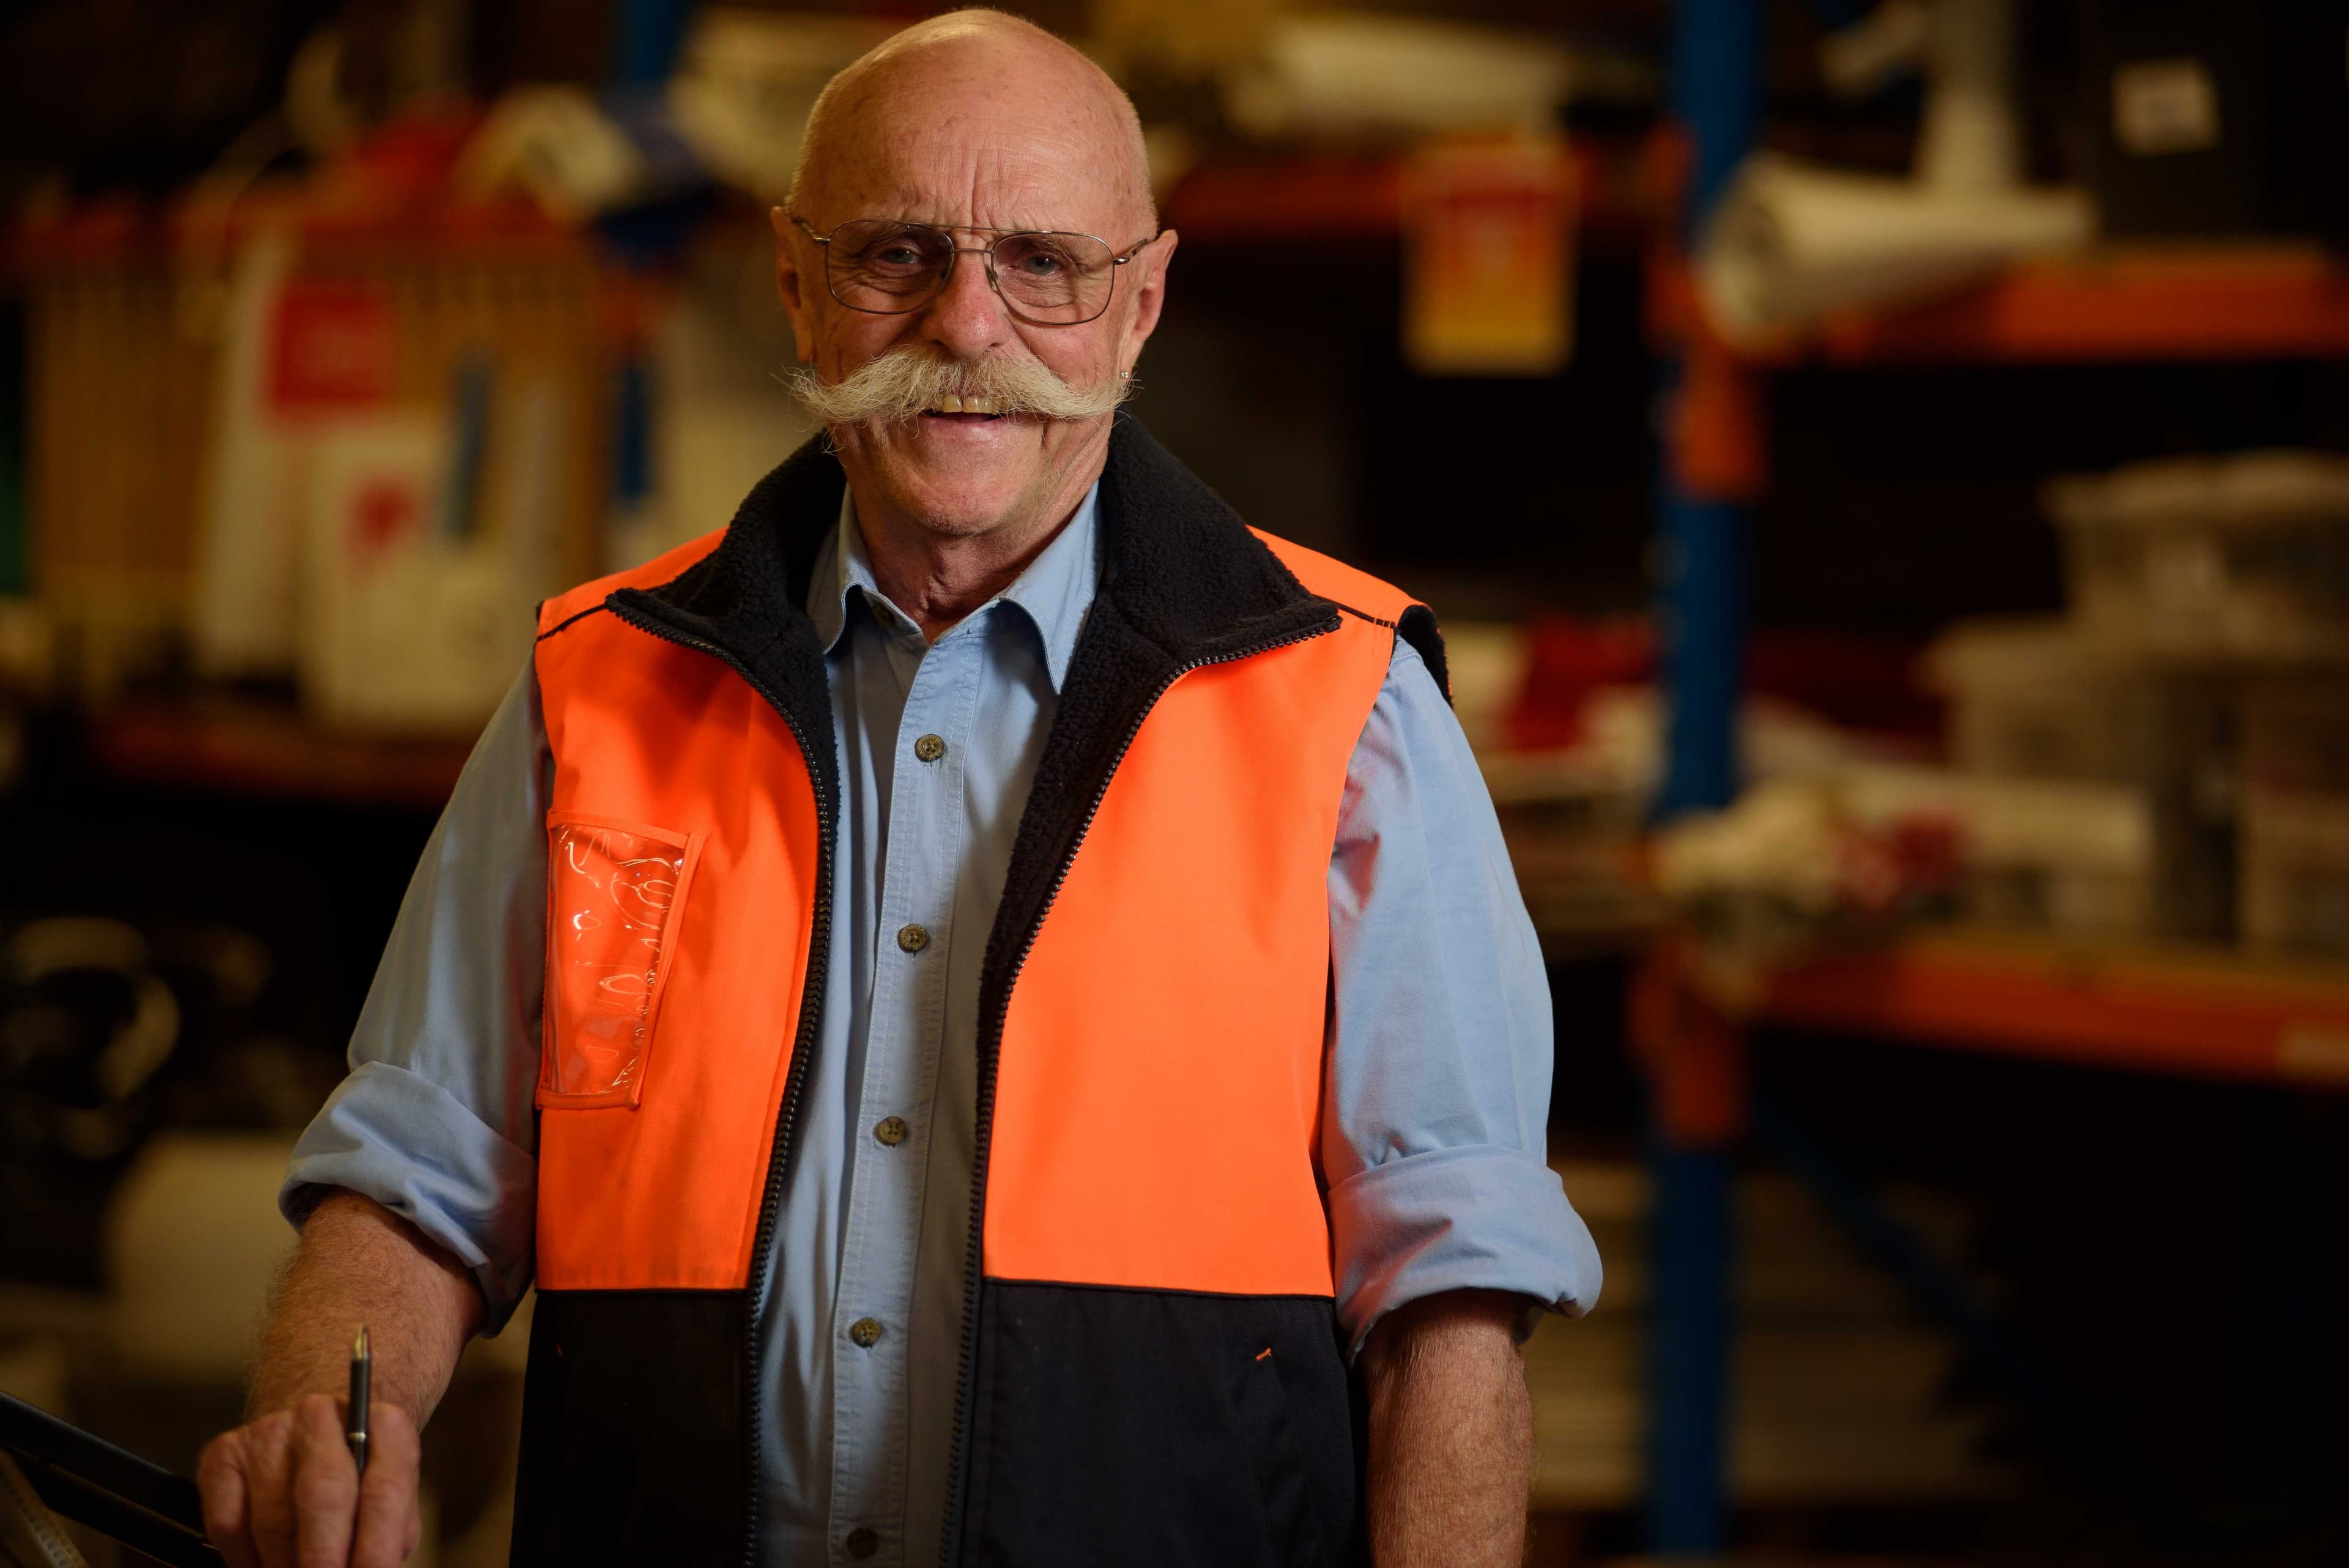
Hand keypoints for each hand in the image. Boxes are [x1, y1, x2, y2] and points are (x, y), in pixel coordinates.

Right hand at [198, 1394, 421, 1567]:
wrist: (311, 1432)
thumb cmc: (358, 1480)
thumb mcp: (393, 1499)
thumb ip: (388, 1534)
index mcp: (381, 1424)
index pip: (384, 1492)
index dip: (376, 1548)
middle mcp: (322, 1416)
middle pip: (324, 1496)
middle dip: (323, 1558)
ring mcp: (268, 1432)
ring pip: (272, 1520)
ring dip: (284, 1563)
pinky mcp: (223, 1455)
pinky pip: (228, 1525)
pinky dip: (246, 1558)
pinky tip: (263, 1562)